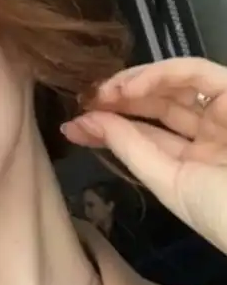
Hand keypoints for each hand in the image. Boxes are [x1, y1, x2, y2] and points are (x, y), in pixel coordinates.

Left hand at [61, 57, 226, 253]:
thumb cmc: (223, 212)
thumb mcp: (169, 184)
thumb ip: (131, 149)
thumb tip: (88, 122)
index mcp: (197, 160)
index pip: (145, 135)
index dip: (109, 127)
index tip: (72, 125)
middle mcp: (211, 131)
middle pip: (156, 105)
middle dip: (116, 101)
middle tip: (83, 101)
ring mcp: (225, 110)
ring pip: (172, 84)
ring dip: (132, 84)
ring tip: (99, 93)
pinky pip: (194, 72)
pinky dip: (158, 73)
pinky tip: (125, 87)